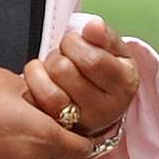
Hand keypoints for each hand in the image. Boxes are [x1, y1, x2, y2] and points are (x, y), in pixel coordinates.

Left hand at [21, 17, 138, 139]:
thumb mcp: (113, 50)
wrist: (98, 100)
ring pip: (48, 90)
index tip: (75, 40)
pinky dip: (33, 84)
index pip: (92, 60)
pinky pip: (35, 102)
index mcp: (124, 85)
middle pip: (64, 70)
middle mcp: (107, 110)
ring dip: (44, 70)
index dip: (75, 43)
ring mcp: (82, 124)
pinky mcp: (59, 131)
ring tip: (55, 68)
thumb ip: (103, 35)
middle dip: (59, 54)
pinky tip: (43, 81)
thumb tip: (94, 27)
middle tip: (66, 55)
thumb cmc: (104, 72)